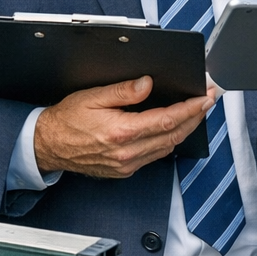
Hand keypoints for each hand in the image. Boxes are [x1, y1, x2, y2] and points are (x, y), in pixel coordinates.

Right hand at [33, 76, 213, 178]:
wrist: (48, 146)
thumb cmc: (67, 120)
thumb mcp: (93, 96)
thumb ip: (124, 91)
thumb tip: (147, 84)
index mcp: (121, 132)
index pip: (167, 120)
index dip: (191, 108)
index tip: (204, 97)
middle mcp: (127, 153)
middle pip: (174, 135)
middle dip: (195, 117)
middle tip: (208, 101)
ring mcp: (127, 165)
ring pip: (168, 148)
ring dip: (184, 130)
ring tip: (195, 112)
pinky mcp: (125, 171)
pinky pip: (154, 156)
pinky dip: (168, 141)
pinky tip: (173, 129)